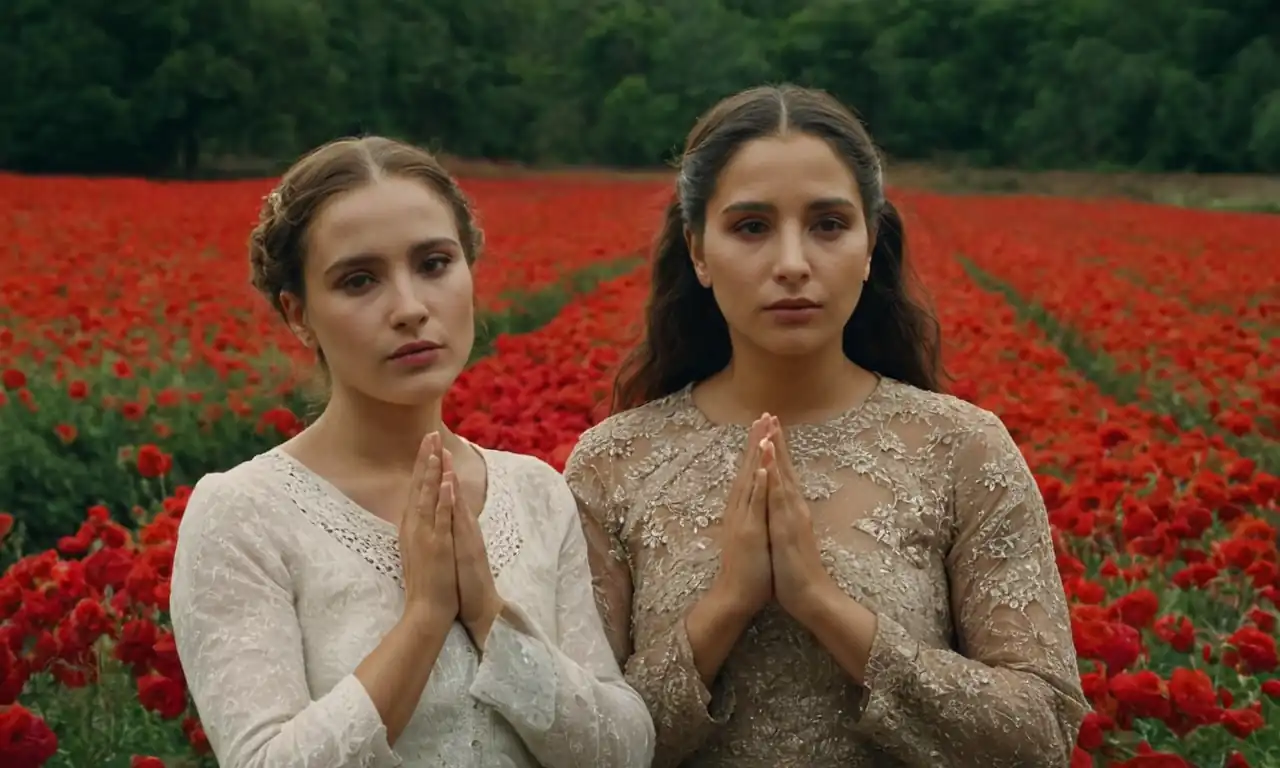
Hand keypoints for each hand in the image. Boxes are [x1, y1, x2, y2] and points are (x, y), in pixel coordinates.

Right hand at [399, 432, 458, 628]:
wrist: (425, 611)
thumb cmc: (426, 585)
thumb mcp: (419, 552)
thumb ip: (419, 532)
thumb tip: (417, 517)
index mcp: (411, 528)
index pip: (415, 490)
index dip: (421, 467)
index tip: (426, 446)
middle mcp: (414, 528)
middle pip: (418, 486)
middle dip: (425, 459)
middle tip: (429, 434)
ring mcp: (425, 536)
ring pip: (427, 496)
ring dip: (432, 471)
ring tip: (435, 448)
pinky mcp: (437, 546)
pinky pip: (440, 517)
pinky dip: (442, 498)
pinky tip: (445, 480)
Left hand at [444, 448, 504, 650]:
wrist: (479, 607)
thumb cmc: (463, 583)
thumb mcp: (454, 553)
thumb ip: (450, 534)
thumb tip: (441, 520)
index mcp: (457, 529)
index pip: (446, 496)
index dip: (439, 473)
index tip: (431, 450)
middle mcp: (463, 528)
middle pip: (452, 491)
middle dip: (443, 465)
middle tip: (435, 438)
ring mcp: (466, 536)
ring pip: (457, 501)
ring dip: (451, 476)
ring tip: (443, 452)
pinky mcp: (468, 547)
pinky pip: (460, 522)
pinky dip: (455, 503)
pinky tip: (451, 487)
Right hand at [709, 414, 774, 617]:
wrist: (734, 598)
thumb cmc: (746, 571)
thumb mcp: (750, 538)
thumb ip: (751, 518)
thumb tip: (754, 504)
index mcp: (743, 511)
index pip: (750, 473)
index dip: (756, 449)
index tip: (763, 426)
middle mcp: (740, 510)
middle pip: (747, 469)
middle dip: (755, 441)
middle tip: (762, 414)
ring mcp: (743, 520)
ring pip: (749, 481)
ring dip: (755, 455)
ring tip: (762, 430)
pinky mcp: (748, 532)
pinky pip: (753, 505)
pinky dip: (757, 485)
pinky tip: (761, 467)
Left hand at [762, 427, 837, 621]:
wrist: (812, 596)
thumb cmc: (797, 572)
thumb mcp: (787, 538)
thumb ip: (785, 520)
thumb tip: (781, 507)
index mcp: (791, 510)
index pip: (782, 473)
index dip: (776, 450)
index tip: (769, 427)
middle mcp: (794, 507)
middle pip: (784, 467)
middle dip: (776, 440)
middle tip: (770, 413)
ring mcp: (792, 516)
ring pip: (783, 477)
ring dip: (776, 451)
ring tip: (769, 426)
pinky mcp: (788, 527)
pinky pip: (779, 499)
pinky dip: (774, 478)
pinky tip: (769, 462)